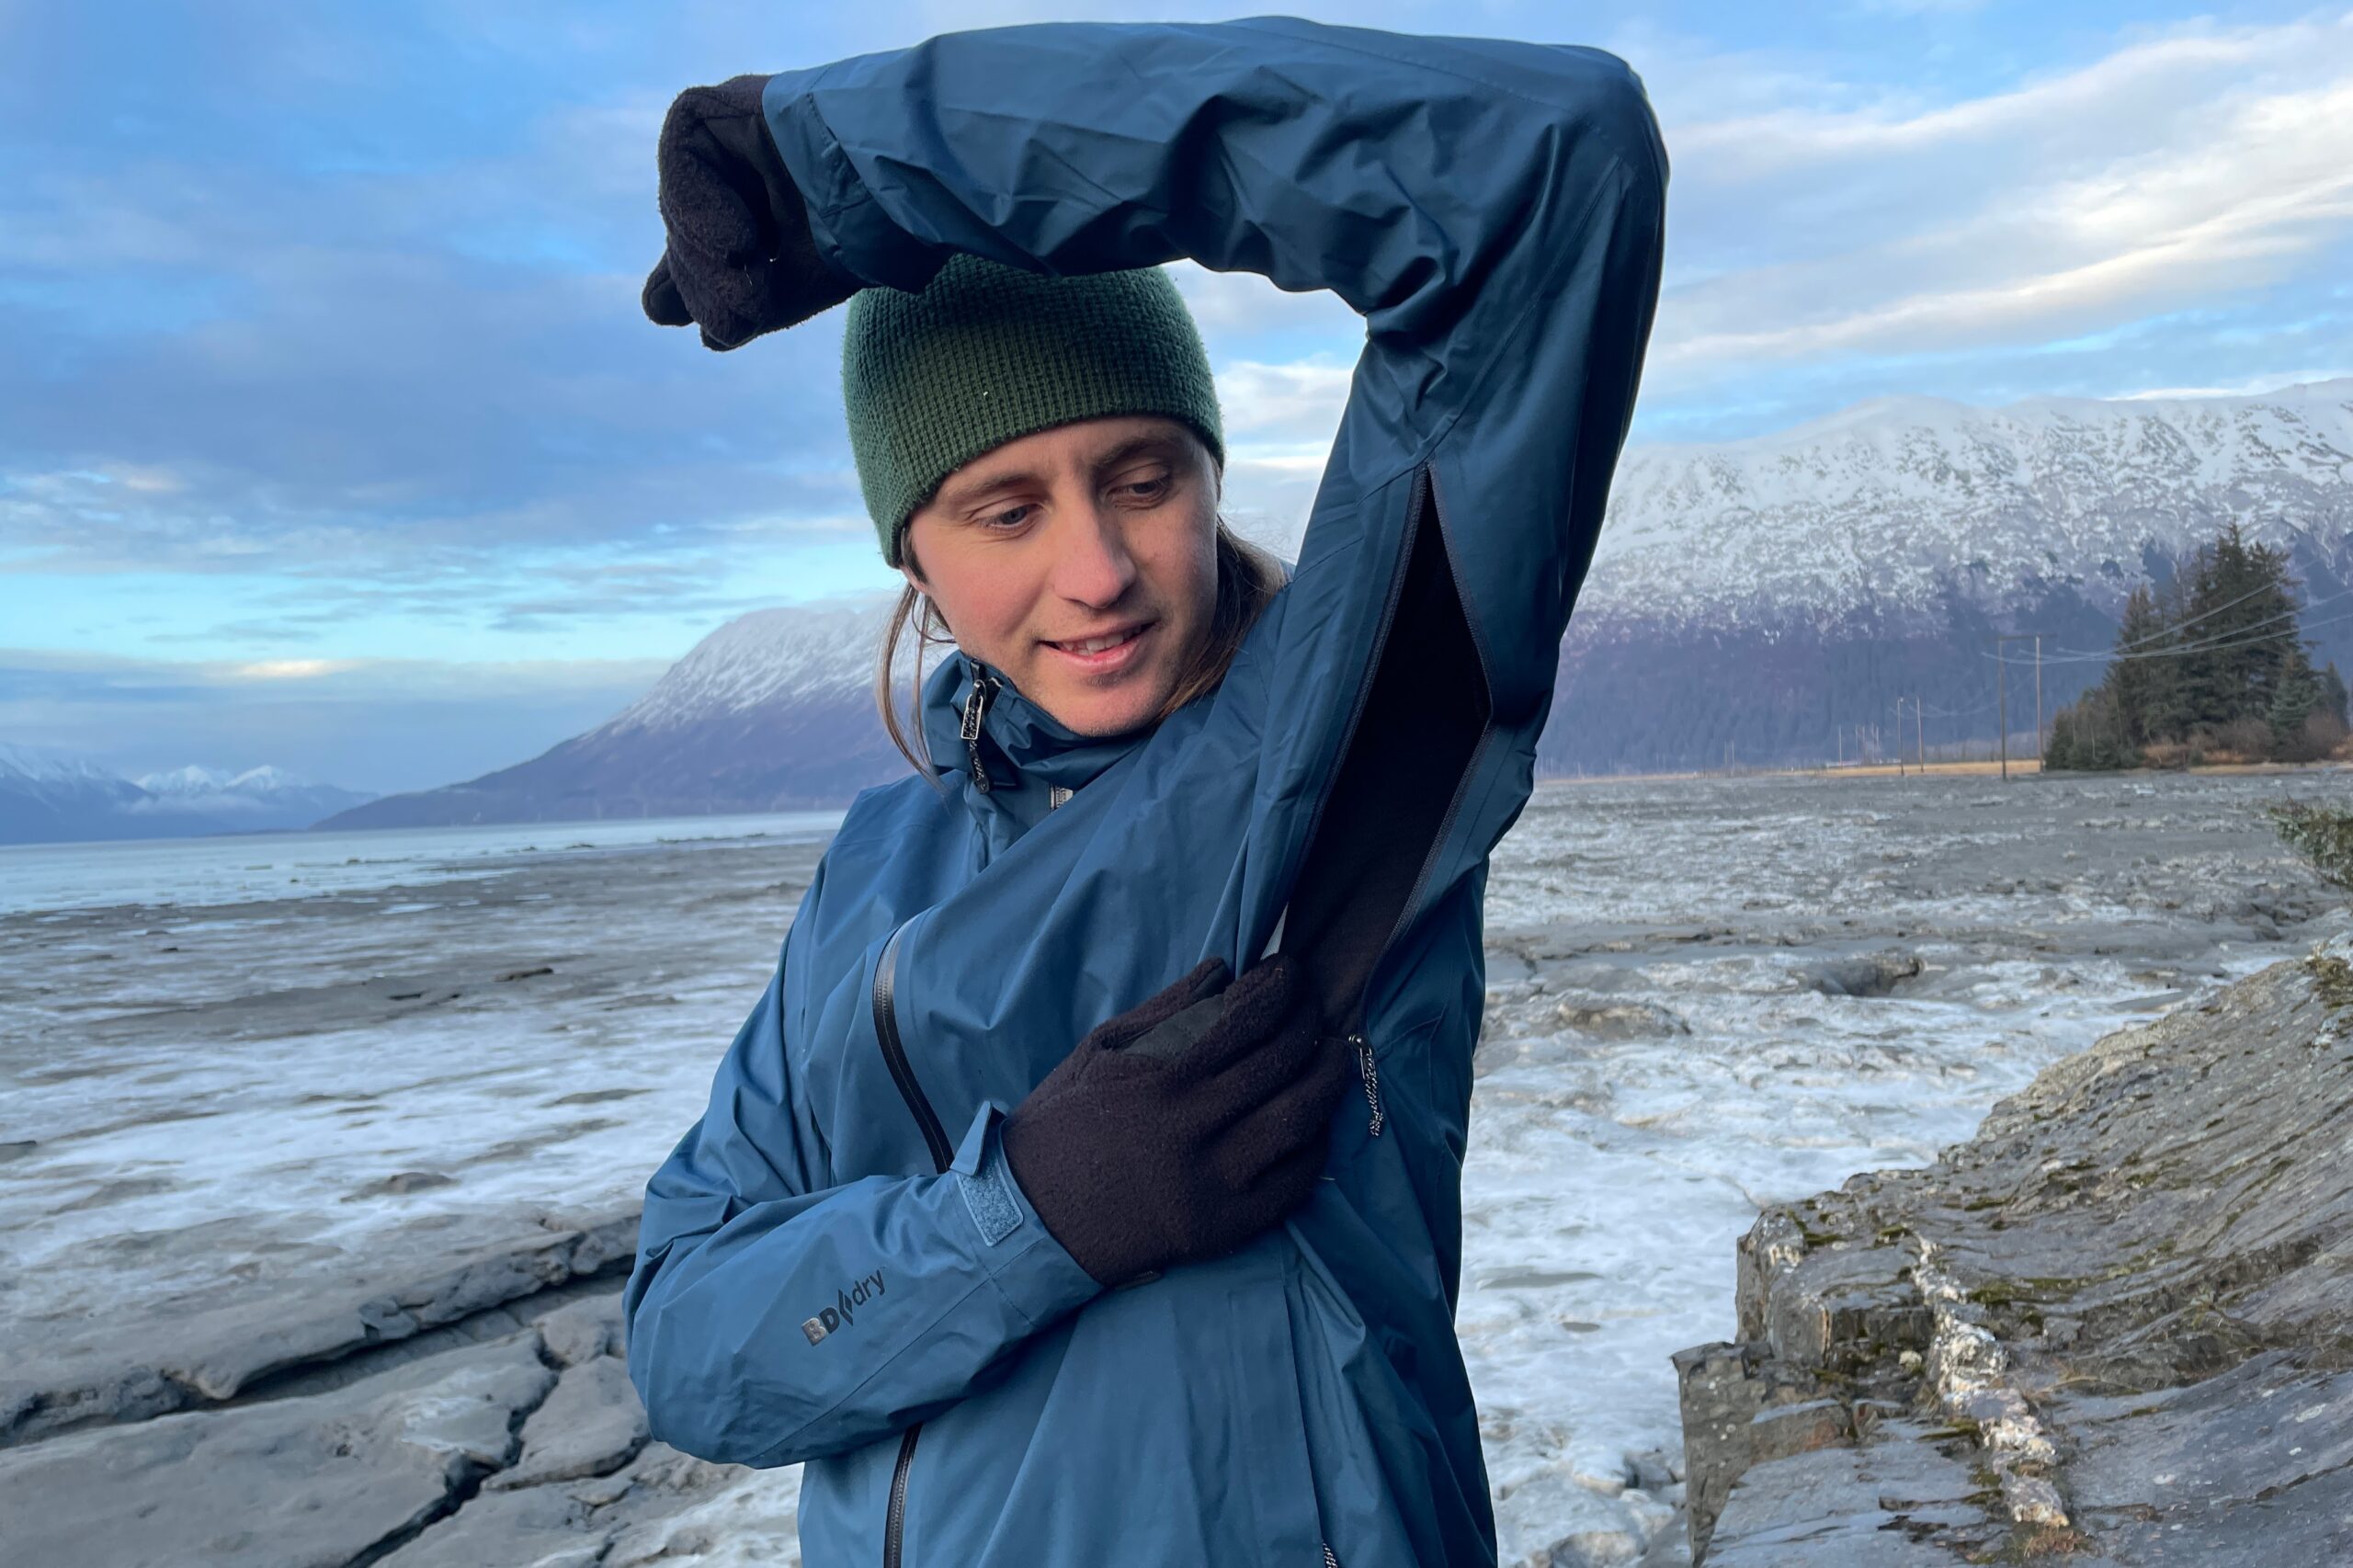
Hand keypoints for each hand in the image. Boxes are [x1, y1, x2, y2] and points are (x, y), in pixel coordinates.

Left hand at [643, 74, 856, 349]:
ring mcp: (728, 134)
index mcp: (764, 203)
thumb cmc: (861, 232)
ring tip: (747, 271)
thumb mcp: (798, 284)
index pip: (704, 247)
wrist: (894, 181)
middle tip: (744, 310)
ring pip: (681, 203)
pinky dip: (696, 206)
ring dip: (704, 254)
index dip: (695, 288)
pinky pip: (681, 158)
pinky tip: (738, 239)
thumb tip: (701, 334)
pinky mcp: (716, 107)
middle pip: (689, 232)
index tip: (717, 330)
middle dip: (706, 279)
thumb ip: (742, 307)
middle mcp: (741, 166)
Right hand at [1001, 953, 1347, 1287]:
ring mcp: (1214, 1179)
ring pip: (1299, 1117)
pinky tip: (1315, 1119)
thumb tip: (1223, 970)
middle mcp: (1192, 1125)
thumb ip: (1166, 1010)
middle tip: (1314, 1004)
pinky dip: (1315, 1143)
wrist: (1034, 1219)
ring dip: (1328, 1077)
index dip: (1280, 987)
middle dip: (1309, 1021)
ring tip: (1334, 1053)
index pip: (1246, 1016)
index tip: (1290, 972)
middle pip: (1281, 1060)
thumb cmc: (1064, 1124)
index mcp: (1159, 1075)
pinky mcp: (1227, 1224)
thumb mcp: (1098, 1052)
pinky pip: (1294, 1180)